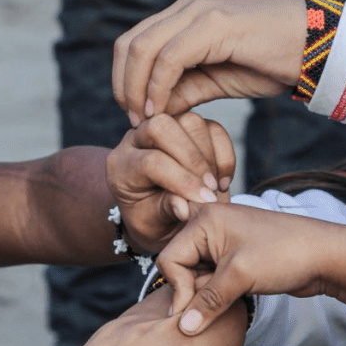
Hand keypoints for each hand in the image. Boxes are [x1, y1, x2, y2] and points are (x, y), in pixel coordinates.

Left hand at [107, 112, 234, 252]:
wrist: (157, 213)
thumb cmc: (151, 220)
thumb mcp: (153, 224)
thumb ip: (166, 211)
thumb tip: (184, 208)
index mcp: (121, 165)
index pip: (151, 161)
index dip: (181, 179)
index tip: (204, 200)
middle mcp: (136, 138)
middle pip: (163, 126)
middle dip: (193, 158)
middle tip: (210, 189)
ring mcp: (163, 128)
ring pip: (191, 122)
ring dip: (210, 157)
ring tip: (215, 188)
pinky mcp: (187, 128)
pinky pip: (212, 129)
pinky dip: (224, 155)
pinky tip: (222, 182)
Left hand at [112, 0, 305, 122]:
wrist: (315, 49)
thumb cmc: (270, 64)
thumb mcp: (217, 80)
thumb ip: (183, 90)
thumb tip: (152, 111)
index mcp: (184, 16)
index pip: (134, 43)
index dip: (124, 80)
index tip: (134, 115)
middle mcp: (187, 8)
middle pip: (129, 44)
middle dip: (123, 86)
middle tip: (133, 121)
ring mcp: (199, 12)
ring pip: (143, 49)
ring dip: (136, 90)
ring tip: (145, 121)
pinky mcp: (214, 25)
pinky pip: (169, 58)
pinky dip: (158, 87)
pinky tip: (161, 111)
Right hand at [157, 201, 338, 334]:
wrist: (325, 255)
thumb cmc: (285, 254)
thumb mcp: (240, 277)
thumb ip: (207, 302)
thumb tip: (183, 328)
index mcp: (204, 219)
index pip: (169, 258)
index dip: (178, 288)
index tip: (191, 314)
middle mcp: (209, 226)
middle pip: (179, 265)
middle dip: (190, 290)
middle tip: (207, 310)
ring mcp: (222, 241)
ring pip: (195, 274)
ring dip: (204, 294)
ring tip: (222, 304)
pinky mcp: (234, 256)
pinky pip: (211, 277)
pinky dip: (215, 292)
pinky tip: (228, 302)